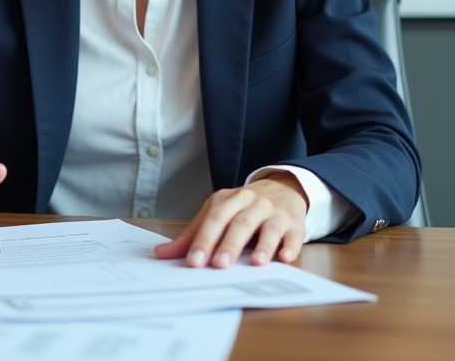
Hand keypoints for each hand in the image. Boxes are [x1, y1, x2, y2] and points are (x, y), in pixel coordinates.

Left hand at [153, 172, 307, 267]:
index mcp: (228, 199)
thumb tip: (161, 253)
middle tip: (219, 265)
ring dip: (262, 246)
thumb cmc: (243, 208)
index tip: (193, 261)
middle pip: (239, 223)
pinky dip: (290, 247)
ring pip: (267, 228)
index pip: (213, 219)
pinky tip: (285, 258)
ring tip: (256, 263)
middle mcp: (251, 203)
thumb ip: (192, 234)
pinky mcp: (294, 223)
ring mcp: (274, 212)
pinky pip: (293, 235)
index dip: (203, 240)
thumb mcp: (218, 213)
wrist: (282, 189)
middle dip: (229, 245)